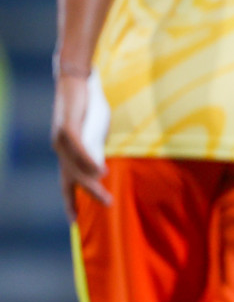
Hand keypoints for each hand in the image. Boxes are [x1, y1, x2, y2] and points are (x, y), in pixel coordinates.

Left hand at [51, 74, 110, 218]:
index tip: (74, 222)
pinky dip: (90, 162)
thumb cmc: (87, 104)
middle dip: (87, 196)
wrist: (77, 79)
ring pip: (75, 168)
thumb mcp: (93, 130)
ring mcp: (61, 139)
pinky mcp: (68, 127)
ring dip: (92, 183)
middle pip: (72, 179)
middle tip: (106, 207)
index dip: (69, 201)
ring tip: (106, 195)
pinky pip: (79, 150)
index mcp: (65, 152)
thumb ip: (95, 148)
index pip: (65, 182)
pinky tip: (102, 172)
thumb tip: (101, 167)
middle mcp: (59, 148)